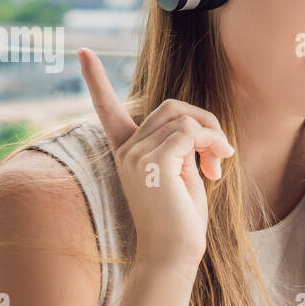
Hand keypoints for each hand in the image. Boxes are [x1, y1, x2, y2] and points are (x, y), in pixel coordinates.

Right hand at [78, 48, 232, 269]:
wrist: (173, 254)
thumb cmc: (182, 219)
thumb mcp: (181, 173)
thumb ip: (182, 145)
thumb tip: (201, 128)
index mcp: (128, 152)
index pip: (108, 110)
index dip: (96, 81)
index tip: (83, 52)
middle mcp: (126, 150)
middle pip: (171, 107)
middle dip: (204, 122)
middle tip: (221, 153)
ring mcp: (135, 155)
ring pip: (183, 117)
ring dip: (212, 135)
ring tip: (218, 163)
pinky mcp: (152, 162)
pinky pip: (189, 131)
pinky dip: (210, 143)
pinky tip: (215, 168)